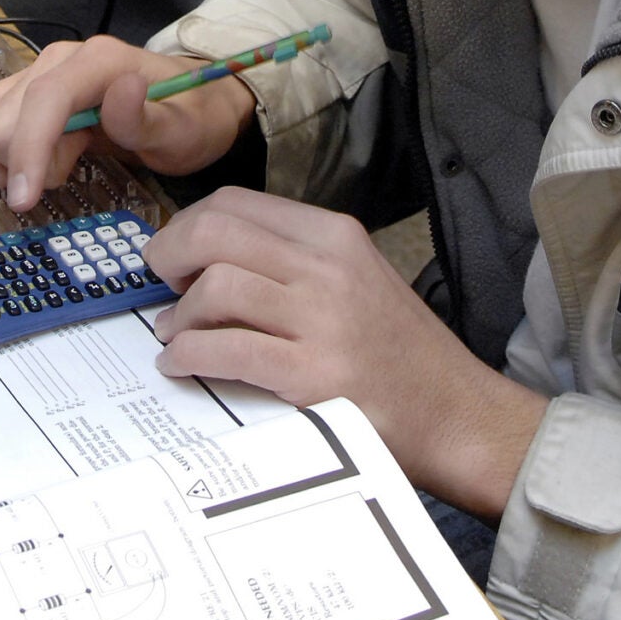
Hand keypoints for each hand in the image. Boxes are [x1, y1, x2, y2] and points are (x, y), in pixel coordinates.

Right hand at [0, 36, 254, 213]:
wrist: (189, 103)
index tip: (24, 201)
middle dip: (28, 164)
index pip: (42, 101)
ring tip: (57, 162)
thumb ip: (148, 118)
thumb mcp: (183, 129)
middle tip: (74, 166)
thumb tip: (121, 93)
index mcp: (97, 61)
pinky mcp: (20, 91)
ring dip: (5, 161)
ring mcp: (33, 73)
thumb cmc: (190, 118)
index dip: (27, 151)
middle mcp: (55, 60)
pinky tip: (39, 159)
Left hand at [146, 187, 547, 520]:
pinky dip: (188, 355)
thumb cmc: (398, 354)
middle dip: (170, 255)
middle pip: (215, 232)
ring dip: (178, 317)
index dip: (188, 224)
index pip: (237, 203)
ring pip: (216, 287)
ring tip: (176, 336)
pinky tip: (182, 365)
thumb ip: (291, 261)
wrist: (457, 416)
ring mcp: (322, 321)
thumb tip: (206, 260)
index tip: (174, 254)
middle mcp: (328, 268)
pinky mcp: (312, 376)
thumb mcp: (354, 279)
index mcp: (334, 236)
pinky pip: (226, 350)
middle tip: (162, 286)